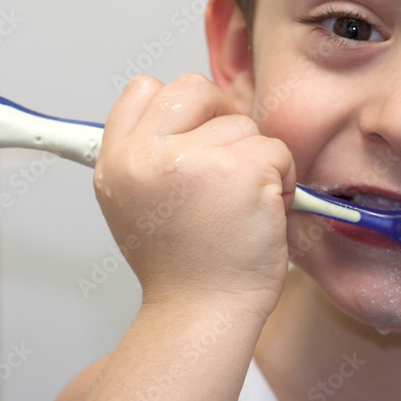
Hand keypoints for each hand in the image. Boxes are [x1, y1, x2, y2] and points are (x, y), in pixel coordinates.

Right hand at [93, 73, 295, 317]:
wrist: (204, 311)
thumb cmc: (183, 265)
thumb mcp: (136, 203)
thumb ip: (149, 155)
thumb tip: (185, 118)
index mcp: (118, 162)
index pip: (142, 90)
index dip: (177, 106)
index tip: (194, 133)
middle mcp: (148, 156)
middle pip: (194, 88)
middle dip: (221, 115)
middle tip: (229, 158)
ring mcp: (195, 159)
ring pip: (242, 123)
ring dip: (254, 158)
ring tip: (239, 203)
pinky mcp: (244, 170)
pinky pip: (276, 148)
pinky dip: (282, 177)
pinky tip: (263, 211)